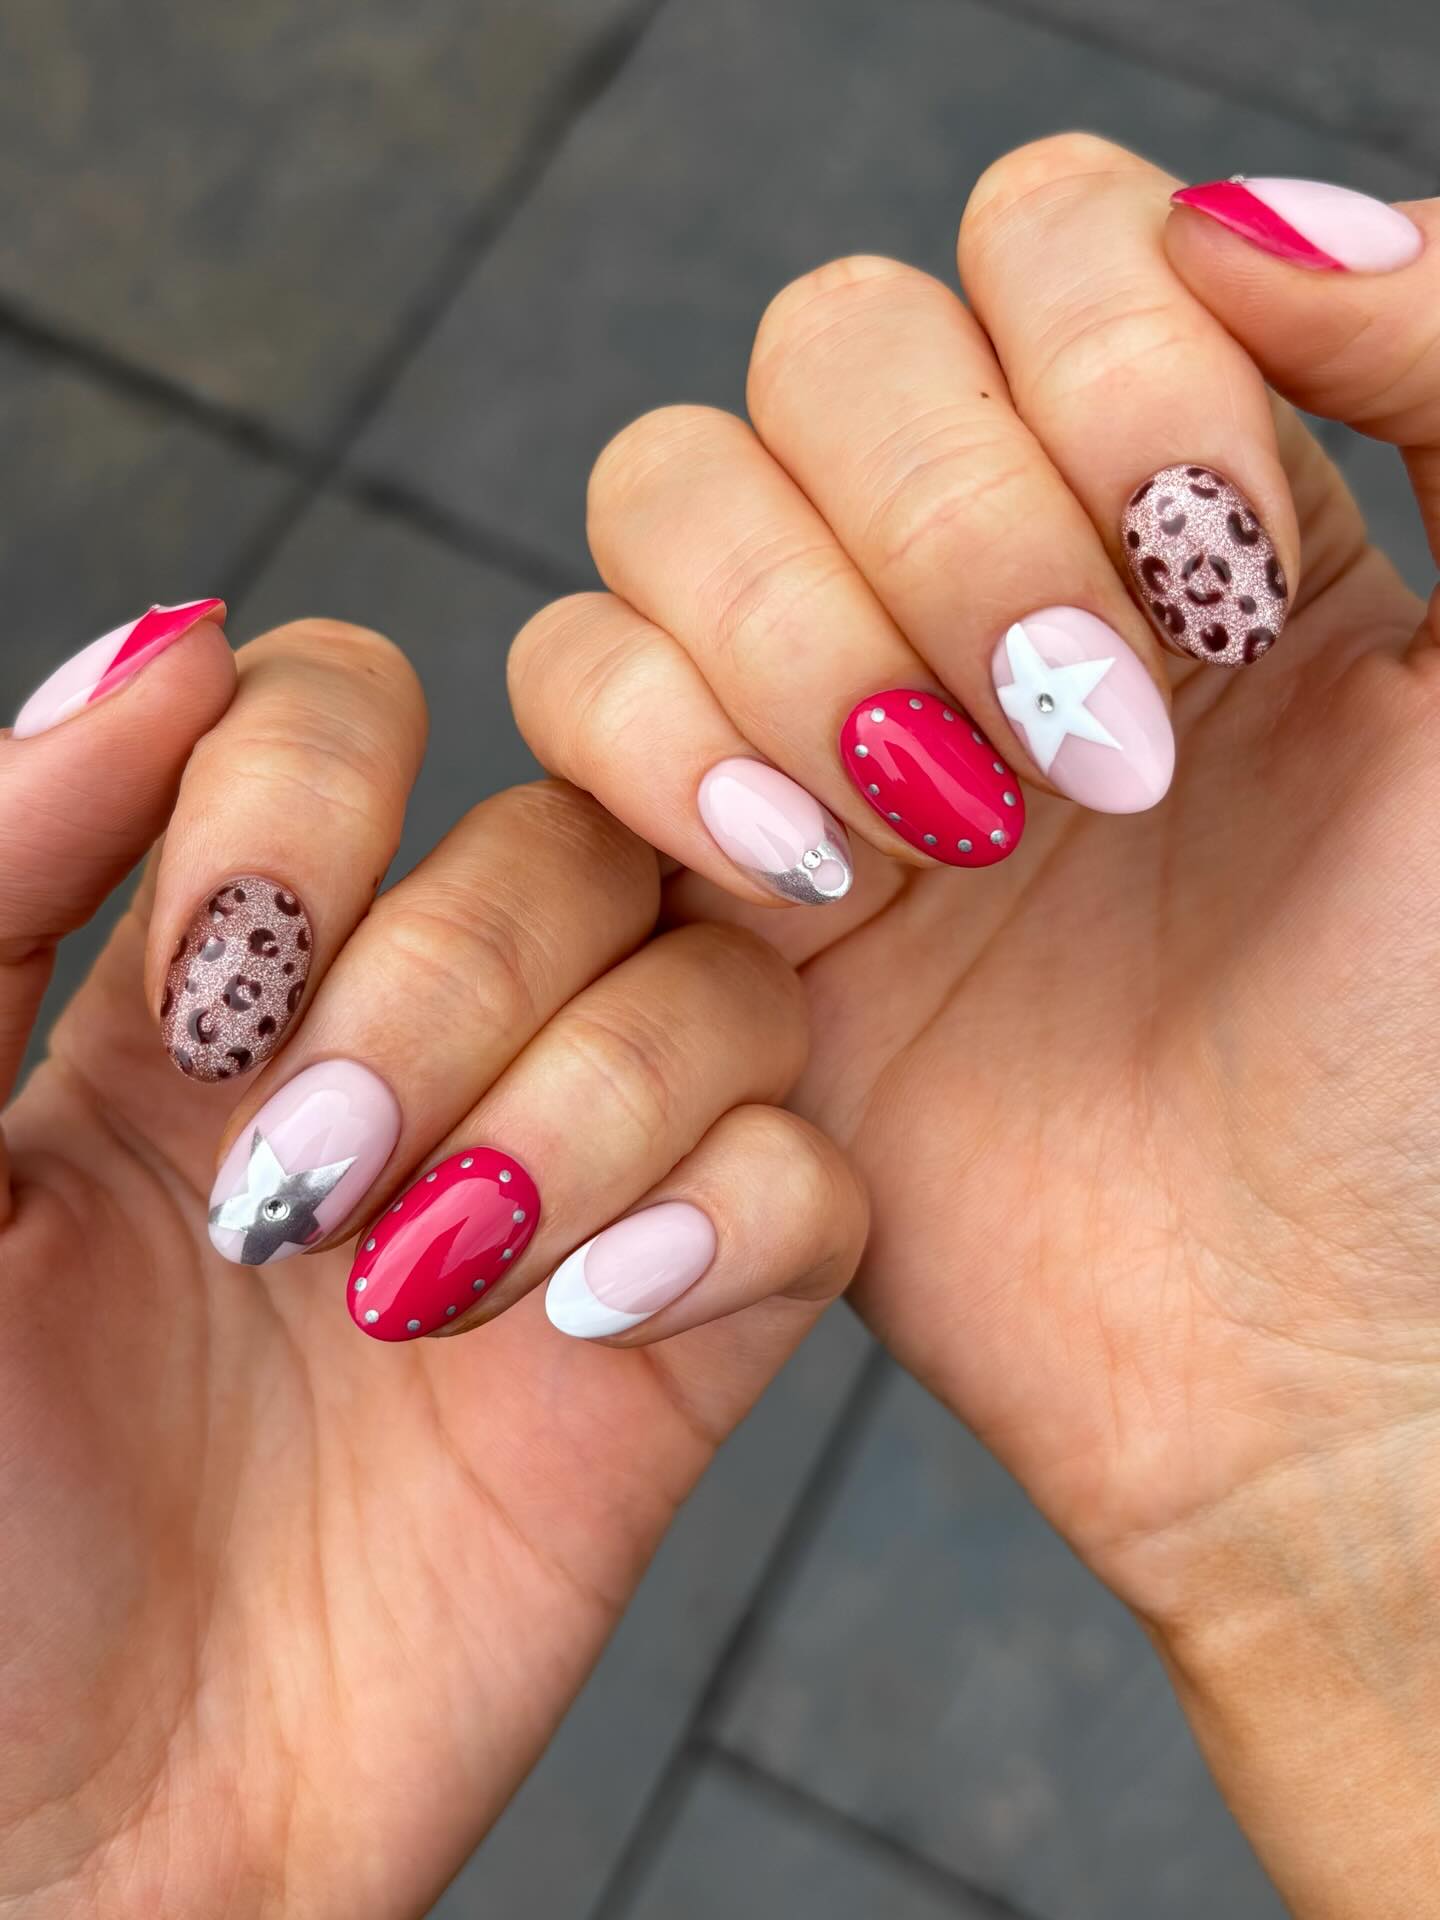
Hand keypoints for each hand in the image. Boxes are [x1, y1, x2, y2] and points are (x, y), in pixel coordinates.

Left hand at [0, 614, 865, 1915]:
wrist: (77, 1857)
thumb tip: (171, 637)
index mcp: (215, 983)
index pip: (347, 712)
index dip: (314, 790)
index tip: (221, 983)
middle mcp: (415, 1050)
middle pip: (559, 837)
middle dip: (448, 983)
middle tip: (299, 1192)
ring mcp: (564, 1190)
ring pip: (719, 985)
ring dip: (594, 1101)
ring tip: (424, 1286)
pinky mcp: (680, 1344)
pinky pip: (808, 1185)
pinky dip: (725, 1218)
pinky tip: (588, 1326)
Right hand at [510, 137, 1439, 1911]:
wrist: (1311, 1361)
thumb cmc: (1437, 1049)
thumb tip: (1244, 214)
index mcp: (1189, 498)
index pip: (1042, 239)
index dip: (1093, 366)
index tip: (1206, 587)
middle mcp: (986, 578)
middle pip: (826, 350)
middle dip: (944, 530)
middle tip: (1084, 753)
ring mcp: (828, 716)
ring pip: (665, 493)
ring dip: (787, 632)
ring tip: (938, 838)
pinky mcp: (706, 869)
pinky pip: (564, 691)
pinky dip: (655, 746)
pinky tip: (807, 889)